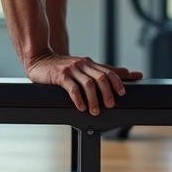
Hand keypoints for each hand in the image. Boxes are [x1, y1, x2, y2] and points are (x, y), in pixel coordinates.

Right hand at [25, 52, 143, 114]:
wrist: (39, 60)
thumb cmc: (63, 67)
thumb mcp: (83, 67)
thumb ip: (103, 71)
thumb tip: (132, 74)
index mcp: (89, 63)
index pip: (108, 71)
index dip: (118, 82)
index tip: (122, 94)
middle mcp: (82, 64)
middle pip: (101, 78)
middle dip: (107, 93)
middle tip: (110, 105)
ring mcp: (71, 69)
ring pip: (88, 84)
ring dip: (93, 99)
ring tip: (94, 111)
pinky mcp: (60, 76)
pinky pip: (72, 88)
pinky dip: (78, 99)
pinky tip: (81, 107)